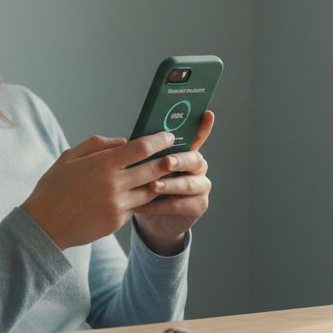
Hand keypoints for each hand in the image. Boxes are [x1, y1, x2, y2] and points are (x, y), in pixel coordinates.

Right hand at [21, 130, 178, 249]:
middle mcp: (113, 185)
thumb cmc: (54, 188)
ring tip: (165, 173)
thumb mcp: (69, 157)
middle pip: (153, 169)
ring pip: (150, 190)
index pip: (140, 148)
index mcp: (101, 164)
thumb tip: (123, 141)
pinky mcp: (117, 222)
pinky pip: (137, 206)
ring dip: (159, 181)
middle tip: (177, 153)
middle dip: (168, 160)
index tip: (167, 136)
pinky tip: (145, 191)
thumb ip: (97, 144)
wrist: (43, 226)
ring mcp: (117, 205)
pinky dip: (143, 198)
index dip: (158, 140)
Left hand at [132, 110, 214, 254]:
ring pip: (189, 184)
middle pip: (195, 160)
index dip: (203, 126)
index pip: (197, 136)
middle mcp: (197, 168)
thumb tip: (125, 141)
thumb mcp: (142, 167)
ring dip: (170, 184)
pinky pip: (180, 204)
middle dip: (180, 160)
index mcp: (185, 153)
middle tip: (165, 162)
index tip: (207, 113)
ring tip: (153, 186)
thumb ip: (141, 154)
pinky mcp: (198, 206)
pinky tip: (144, 206)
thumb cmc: (145, 187)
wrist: (151, 218)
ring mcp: (201, 187)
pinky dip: (161, 205)